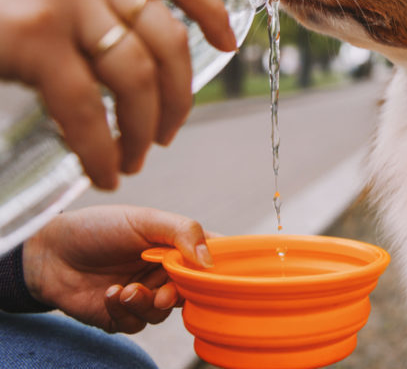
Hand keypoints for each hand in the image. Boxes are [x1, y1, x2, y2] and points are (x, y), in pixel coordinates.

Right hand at [0, 0, 237, 188]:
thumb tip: (122, 37)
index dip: (214, 13)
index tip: (232, 44)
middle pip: (169, 41)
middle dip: (181, 97)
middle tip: (169, 133)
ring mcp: (64, 2)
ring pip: (138, 78)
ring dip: (146, 129)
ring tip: (135, 159)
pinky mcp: (34, 38)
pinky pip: (87, 108)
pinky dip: (101, 148)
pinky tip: (103, 170)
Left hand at [22, 205, 213, 333]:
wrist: (48, 252)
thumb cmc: (98, 227)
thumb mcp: (144, 219)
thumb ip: (182, 232)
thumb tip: (210, 260)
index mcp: (176, 245)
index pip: (212, 256)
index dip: (220, 266)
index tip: (221, 274)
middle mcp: (164, 271)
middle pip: (192, 292)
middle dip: (179, 294)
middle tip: (165, 292)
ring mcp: (144, 294)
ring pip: (164, 313)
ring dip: (147, 303)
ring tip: (126, 290)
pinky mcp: (121, 315)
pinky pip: (136, 324)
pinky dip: (125, 311)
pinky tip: (110, 294)